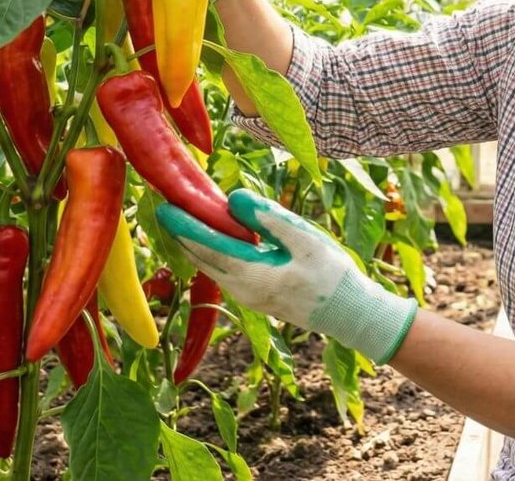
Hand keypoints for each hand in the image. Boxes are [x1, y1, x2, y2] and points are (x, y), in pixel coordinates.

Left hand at [157, 189, 417, 364]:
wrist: (351, 315)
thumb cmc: (333, 276)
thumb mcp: (306, 239)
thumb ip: (269, 218)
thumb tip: (233, 198)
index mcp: (253, 276)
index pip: (209, 246)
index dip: (185, 225)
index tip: (164, 206)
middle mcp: (242, 290)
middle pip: (202, 256)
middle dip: (182, 231)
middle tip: (163, 204)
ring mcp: (247, 296)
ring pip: (211, 264)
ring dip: (194, 241)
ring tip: (180, 215)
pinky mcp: (255, 295)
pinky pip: (224, 269)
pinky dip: (212, 249)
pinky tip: (210, 234)